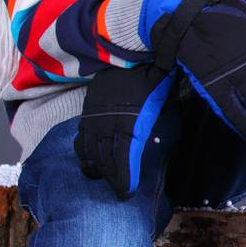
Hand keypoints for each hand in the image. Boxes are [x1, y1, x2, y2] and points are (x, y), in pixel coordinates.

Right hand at [73, 63, 175, 198]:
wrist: (132, 52)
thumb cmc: (156, 80)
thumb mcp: (164, 105)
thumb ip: (160, 128)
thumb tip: (158, 149)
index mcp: (129, 124)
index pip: (123, 160)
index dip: (124, 179)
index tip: (126, 194)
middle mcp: (108, 123)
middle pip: (106, 160)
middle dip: (112, 179)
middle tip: (119, 191)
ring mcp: (95, 117)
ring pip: (90, 152)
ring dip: (96, 169)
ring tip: (102, 180)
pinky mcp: (88, 112)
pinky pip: (81, 139)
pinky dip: (84, 154)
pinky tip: (88, 163)